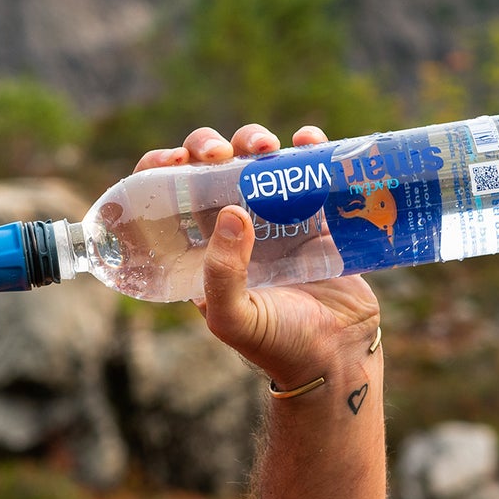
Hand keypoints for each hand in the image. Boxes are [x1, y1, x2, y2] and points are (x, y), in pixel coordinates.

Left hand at [134, 123, 380, 391]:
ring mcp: (276, 218)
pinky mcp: (316, 215)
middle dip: (210, 146)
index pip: (167, 196)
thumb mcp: (233, 317)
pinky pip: (308, 169)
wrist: (336, 358)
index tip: (175, 159)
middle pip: (210, 167)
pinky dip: (307, 146)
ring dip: (254, 140)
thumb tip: (232, 211)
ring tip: (266, 147)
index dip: (162, 168)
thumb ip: (222, 273)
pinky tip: (307, 141)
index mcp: (200, 248)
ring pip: (255, 160)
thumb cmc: (277, 345)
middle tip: (223, 153)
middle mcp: (233, 228)